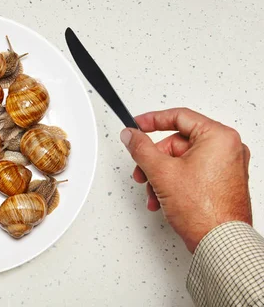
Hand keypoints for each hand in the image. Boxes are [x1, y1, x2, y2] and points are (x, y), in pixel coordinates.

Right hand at [120, 108, 250, 252]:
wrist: (219, 242)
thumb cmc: (204, 210)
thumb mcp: (161, 172)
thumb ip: (141, 148)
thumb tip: (131, 135)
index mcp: (219, 137)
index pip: (179, 117)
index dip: (152, 120)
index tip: (137, 125)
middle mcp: (228, 148)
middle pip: (177, 143)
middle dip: (155, 160)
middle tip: (142, 171)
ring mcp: (227, 166)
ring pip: (181, 161)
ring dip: (161, 175)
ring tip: (154, 192)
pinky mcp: (222, 182)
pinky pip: (191, 173)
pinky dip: (174, 183)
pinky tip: (163, 198)